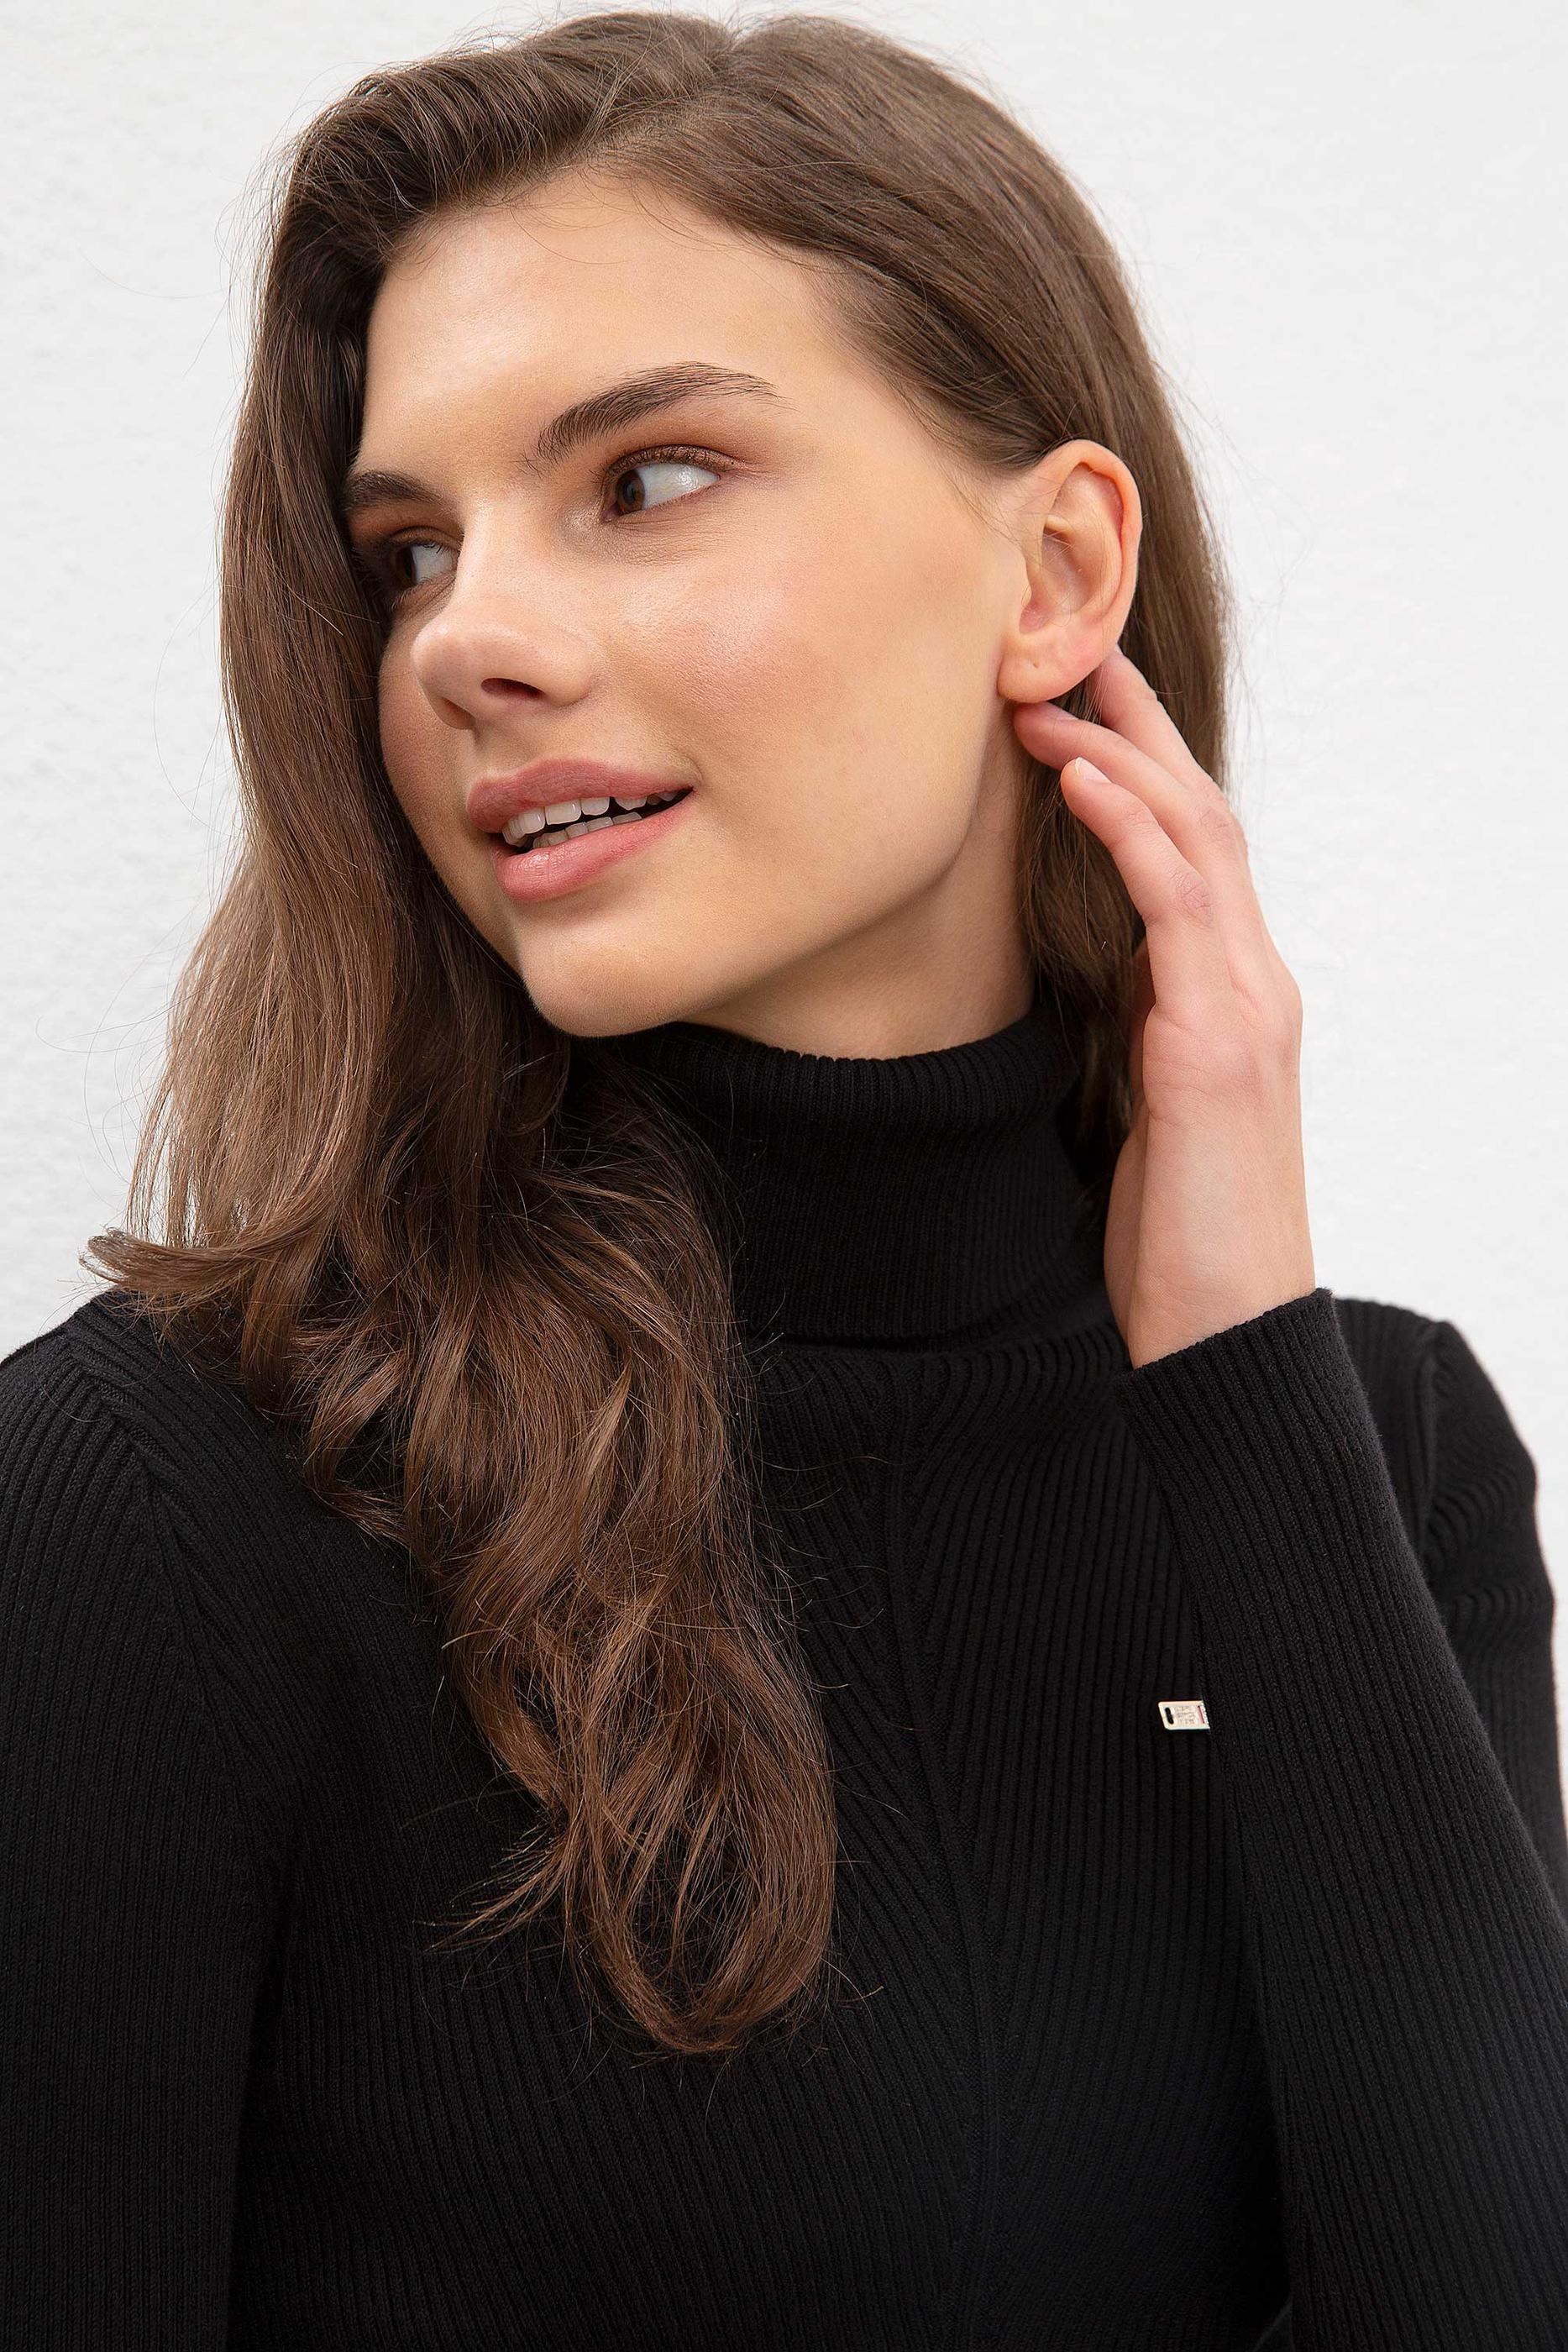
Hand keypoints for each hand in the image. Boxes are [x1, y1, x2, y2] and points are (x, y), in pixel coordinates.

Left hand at [1012, 647, 1316, 1368]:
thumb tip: (1088, 982)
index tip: (1072, 706)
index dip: (1137, 769)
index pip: (1192, 851)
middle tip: (1060, 654)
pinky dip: (1135, 830)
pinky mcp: (1221, 1045)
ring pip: (1197, 838)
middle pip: (1202, 816)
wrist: (1225, 1335)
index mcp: (1230, 997)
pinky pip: (1181, 905)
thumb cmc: (1177, 1237)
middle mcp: (1252, 983)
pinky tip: (1085, 779)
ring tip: (1047, 697)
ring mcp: (1246, 1007)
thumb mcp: (1144, 1111)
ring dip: (1121, 756)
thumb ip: (1135, 1032)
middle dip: (1134, 728)